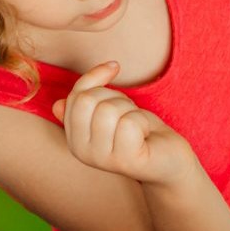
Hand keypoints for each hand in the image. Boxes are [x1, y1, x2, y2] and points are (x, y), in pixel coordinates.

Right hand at [52, 63, 197, 185]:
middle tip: (130, 112)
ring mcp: (102, 158)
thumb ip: (85, 105)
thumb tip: (57, 104)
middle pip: (87, 100)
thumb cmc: (141, 133)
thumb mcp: (110, 113)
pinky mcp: (125, 161)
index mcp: (74, 139)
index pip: (75, 97)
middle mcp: (81, 151)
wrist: (171, 162)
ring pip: (109, 109)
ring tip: (138, 126)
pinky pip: (129, 122)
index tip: (114, 68)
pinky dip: (143, 121)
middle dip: (115, 96)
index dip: (95, 77)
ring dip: (131, 110)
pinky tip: (146, 136)